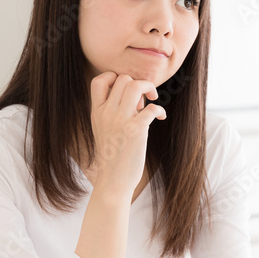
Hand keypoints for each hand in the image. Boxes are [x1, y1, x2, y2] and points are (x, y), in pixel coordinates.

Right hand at [87, 72, 165, 196]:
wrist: (113, 180)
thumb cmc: (113, 156)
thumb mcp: (105, 129)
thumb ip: (115, 112)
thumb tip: (137, 98)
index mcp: (97, 112)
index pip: (99, 80)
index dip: (114, 77)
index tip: (126, 89)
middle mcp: (106, 113)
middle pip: (123, 79)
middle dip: (138, 83)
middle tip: (144, 99)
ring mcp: (120, 120)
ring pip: (135, 85)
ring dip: (149, 88)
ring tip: (153, 100)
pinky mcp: (135, 130)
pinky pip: (152, 108)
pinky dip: (160, 109)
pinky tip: (161, 116)